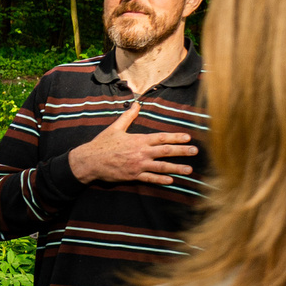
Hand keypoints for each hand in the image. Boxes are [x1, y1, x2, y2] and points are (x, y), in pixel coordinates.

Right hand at [66, 103, 195, 185]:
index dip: (176, 137)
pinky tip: (171, 181)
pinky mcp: (132, 176)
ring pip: (161, 167)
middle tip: (195, 152)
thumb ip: (128, 117)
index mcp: (138, 140)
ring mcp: (138, 165)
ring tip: (189, 169)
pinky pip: (150, 179)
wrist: (90, 161)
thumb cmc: (102, 144)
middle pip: (166, 151)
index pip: (161, 137)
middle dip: (182, 151)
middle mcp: (141, 153)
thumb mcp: (115, 128)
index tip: (188, 138)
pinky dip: (161, 180)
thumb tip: (136, 104)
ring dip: (176, 168)